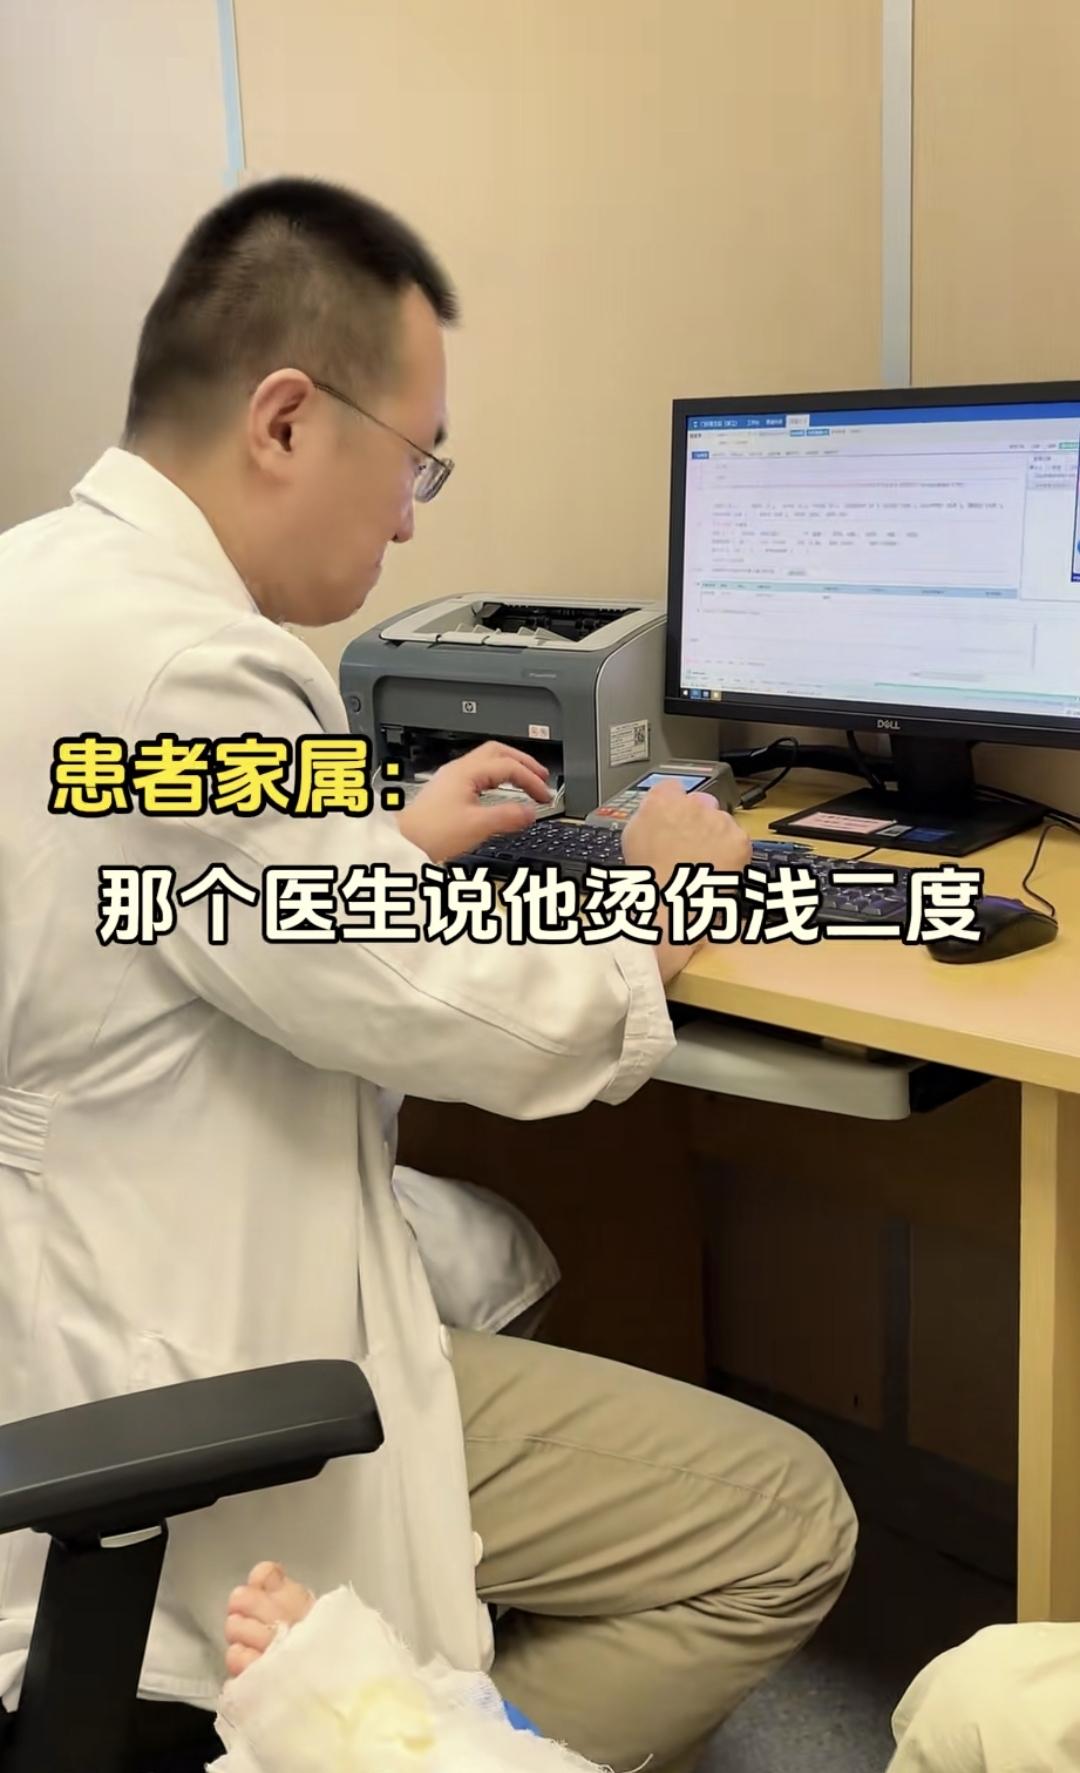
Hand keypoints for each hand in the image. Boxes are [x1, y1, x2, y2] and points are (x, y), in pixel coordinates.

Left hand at [396, 742, 551, 862]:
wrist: (403, 843)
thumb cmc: (430, 833)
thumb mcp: (477, 826)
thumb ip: (508, 817)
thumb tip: (530, 812)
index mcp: (466, 773)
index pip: (508, 766)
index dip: (531, 779)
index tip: (544, 796)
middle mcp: (458, 770)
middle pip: (497, 752)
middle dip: (523, 762)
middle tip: (541, 776)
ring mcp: (451, 779)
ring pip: (487, 761)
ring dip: (510, 768)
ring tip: (525, 782)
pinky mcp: (447, 791)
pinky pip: (478, 774)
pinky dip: (497, 778)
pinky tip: (500, 792)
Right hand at [622, 779, 750, 982]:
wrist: (675, 906)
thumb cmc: (649, 879)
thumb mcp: (632, 838)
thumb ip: (647, 815)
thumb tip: (657, 808)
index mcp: (662, 801)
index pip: (671, 788)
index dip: (673, 804)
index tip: (674, 817)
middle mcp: (693, 804)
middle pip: (700, 803)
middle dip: (698, 820)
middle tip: (689, 846)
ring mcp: (719, 821)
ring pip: (721, 821)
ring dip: (715, 836)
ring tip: (702, 862)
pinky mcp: (738, 839)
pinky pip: (737, 839)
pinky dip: (731, 852)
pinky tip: (716, 868)